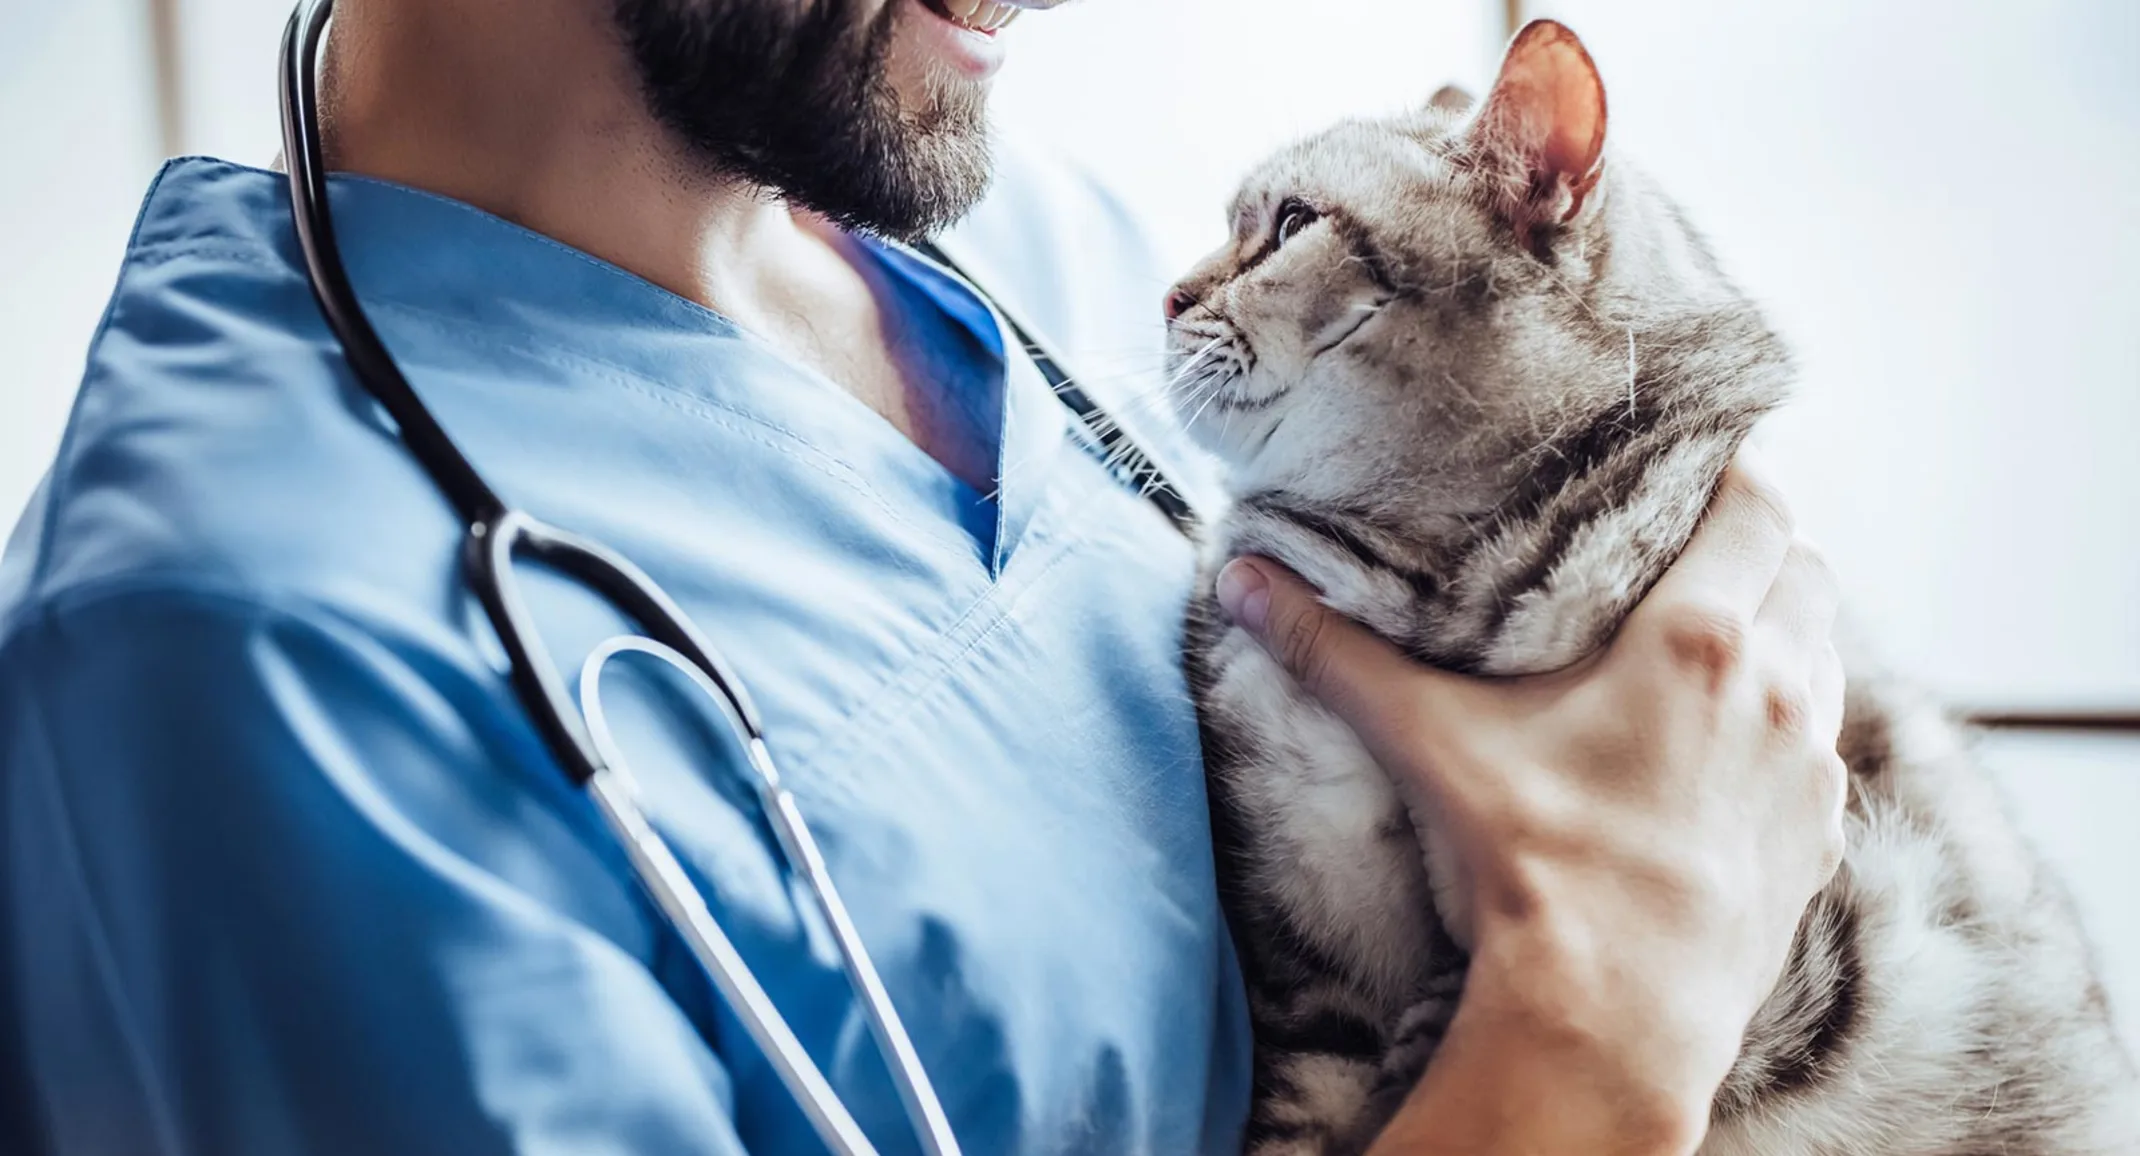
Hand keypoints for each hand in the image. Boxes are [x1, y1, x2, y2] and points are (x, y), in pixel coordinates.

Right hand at [1216, 451, 1846, 1153]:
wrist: (1613, 1015)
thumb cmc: (1531, 865)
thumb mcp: (1429, 742)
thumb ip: (1337, 654)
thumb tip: (1244, 582)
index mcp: (1697, 640)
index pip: (1760, 505)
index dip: (1737, 470)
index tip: (1702, 461)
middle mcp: (1778, 689)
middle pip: (1805, 570)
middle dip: (1760, 548)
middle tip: (1694, 547)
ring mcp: (1811, 771)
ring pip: (1824, 656)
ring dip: (1785, 634)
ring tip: (1715, 641)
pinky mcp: (1820, 841)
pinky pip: (1824, 752)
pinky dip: (1791, 728)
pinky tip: (1731, 751)